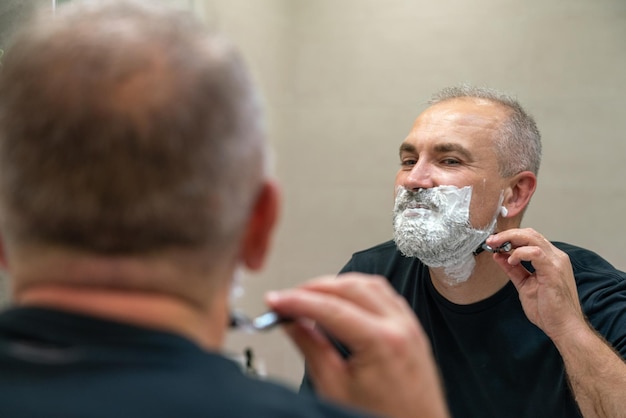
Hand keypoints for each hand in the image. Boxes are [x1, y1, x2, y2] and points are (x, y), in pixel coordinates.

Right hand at [266, 273, 448, 417]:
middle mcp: (401, 327)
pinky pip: (385, 295)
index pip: (331, 308)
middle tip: (288, 298)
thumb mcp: (336, 389)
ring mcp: (410, 325)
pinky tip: (343, 301)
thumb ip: (312, 348)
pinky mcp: (412, 329)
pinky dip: (359, 291)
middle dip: (314, 288)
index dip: (297, 301)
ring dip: (337, 285)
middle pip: (350, 287)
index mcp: (382, 342)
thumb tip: (292, 323)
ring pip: (369, 284)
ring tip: (311, 297)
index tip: (276, 301)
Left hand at [486, 228, 586, 340]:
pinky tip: (511, 260)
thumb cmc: (549, 310)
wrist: (564, 327)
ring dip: (510, 239)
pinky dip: (520, 253)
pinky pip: (535, 253)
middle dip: (507, 234)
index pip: (530, 238)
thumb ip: (513, 270)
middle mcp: (556, 257)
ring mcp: (556, 262)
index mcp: (550, 259)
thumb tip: (499, 256)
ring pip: (532, 238)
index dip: (510, 237)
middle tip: (491, 241)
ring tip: (496, 246)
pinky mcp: (554, 271)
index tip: (493, 242)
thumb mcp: (524, 285)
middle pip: (530, 234)